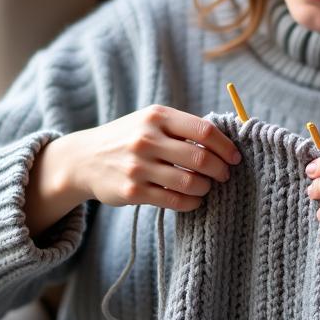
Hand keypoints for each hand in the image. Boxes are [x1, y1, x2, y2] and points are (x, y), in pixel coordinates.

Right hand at [25, 105, 240, 236]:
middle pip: (201, 157)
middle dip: (220, 170)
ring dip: (206, 188)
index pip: (204, 130)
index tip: (235, 157)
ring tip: (206, 187)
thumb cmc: (128, 138)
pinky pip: (174, 201)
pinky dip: (191, 203)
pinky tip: (193, 200)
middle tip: (224, 175)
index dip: (226, 146)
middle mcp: (146, 139)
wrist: (84, 159)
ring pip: (190, 182)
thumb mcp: (150, 121)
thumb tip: (226, 142)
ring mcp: (138, 166)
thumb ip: (182, 127)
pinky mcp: (132, 191)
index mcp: (156, 116)